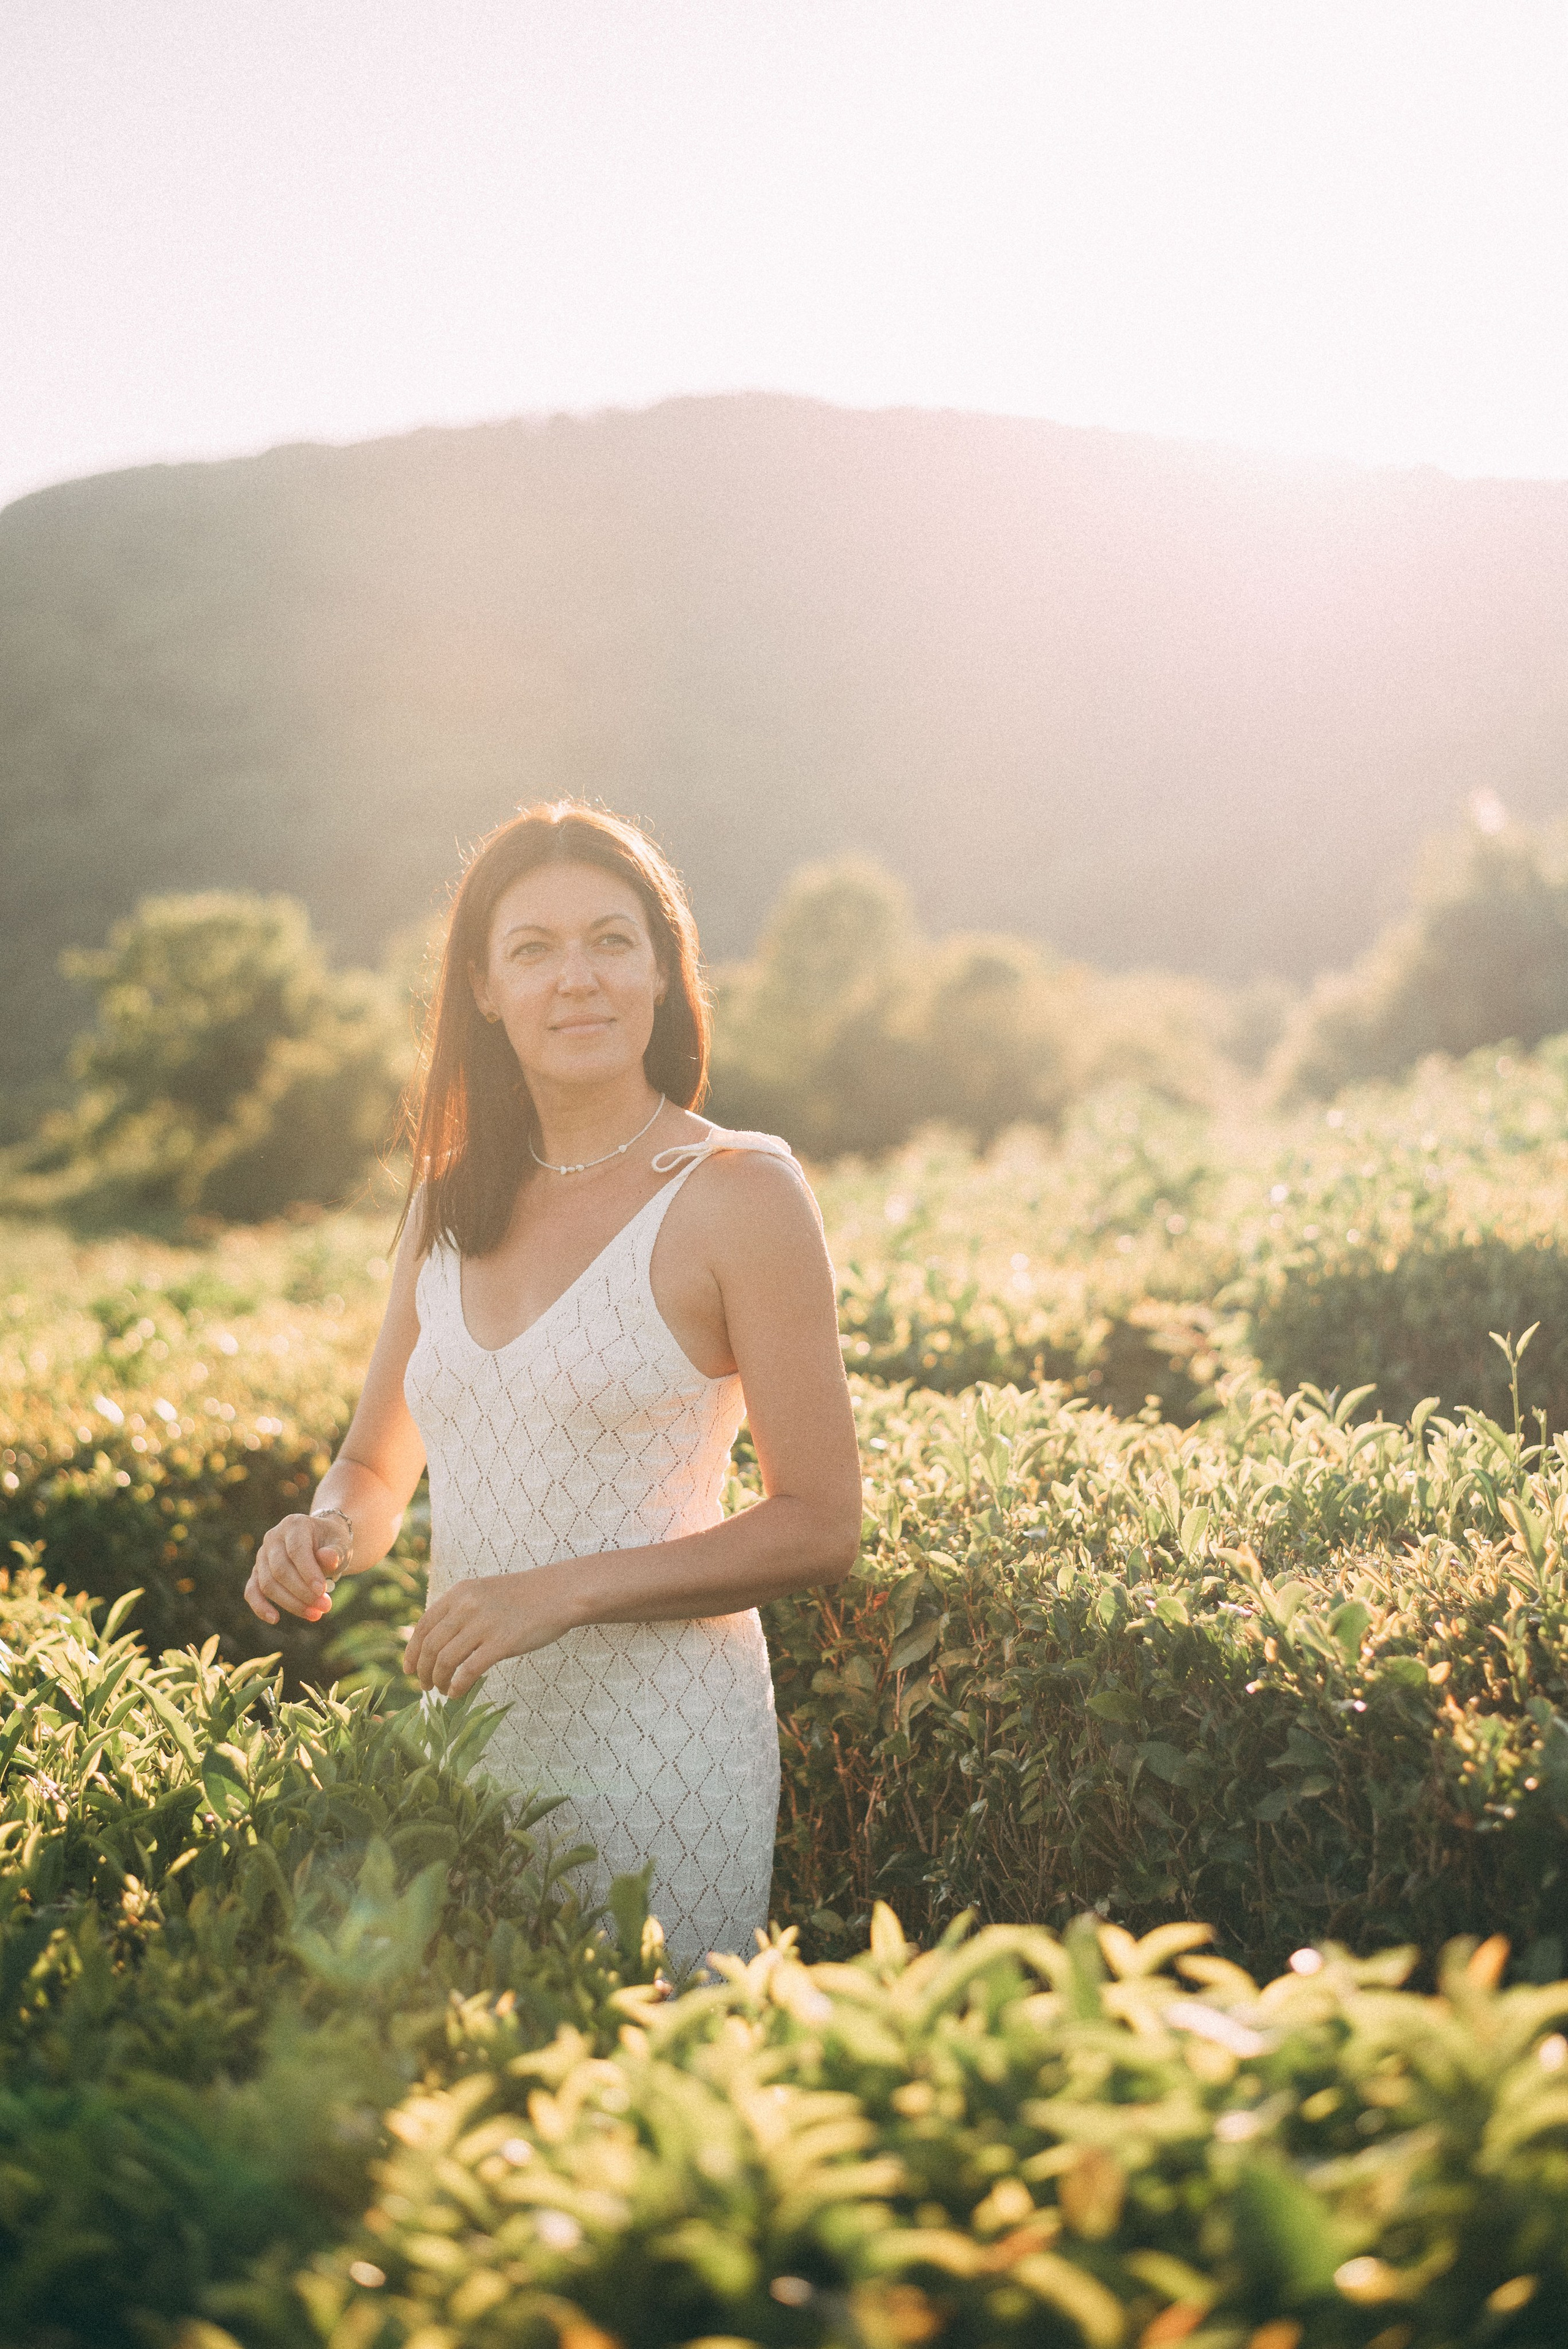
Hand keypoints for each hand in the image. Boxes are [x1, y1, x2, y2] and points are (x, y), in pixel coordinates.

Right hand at [245, 1511, 346, 1624]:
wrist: (322, 1543)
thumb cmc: (331, 1544)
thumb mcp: (340, 1544)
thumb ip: (335, 1551)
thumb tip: (329, 1558)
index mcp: (294, 1525)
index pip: (296, 1550)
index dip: (308, 1572)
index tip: (322, 1591)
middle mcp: (273, 1537)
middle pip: (280, 1570)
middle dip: (302, 1592)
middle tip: (325, 1607)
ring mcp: (262, 1555)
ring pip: (268, 1583)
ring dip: (290, 1603)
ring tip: (315, 1615)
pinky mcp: (257, 1572)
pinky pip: (252, 1591)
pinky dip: (260, 1606)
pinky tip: (274, 1619)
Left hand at [404, 1566, 573, 1697]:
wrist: (559, 1593)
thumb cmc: (523, 1597)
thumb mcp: (484, 1592)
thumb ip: (460, 1609)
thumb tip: (438, 1641)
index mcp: (460, 1593)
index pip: (424, 1625)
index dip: (412, 1651)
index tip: (408, 1669)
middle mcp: (467, 1606)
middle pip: (431, 1646)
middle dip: (423, 1671)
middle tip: (425, 1686)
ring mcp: (484, 1624)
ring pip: (446, 1660)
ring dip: (439, 1681)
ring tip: (442, 1691)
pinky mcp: (501, 1643)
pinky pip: (468, 1671)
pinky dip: (457, 1686)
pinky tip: (457, 1694)